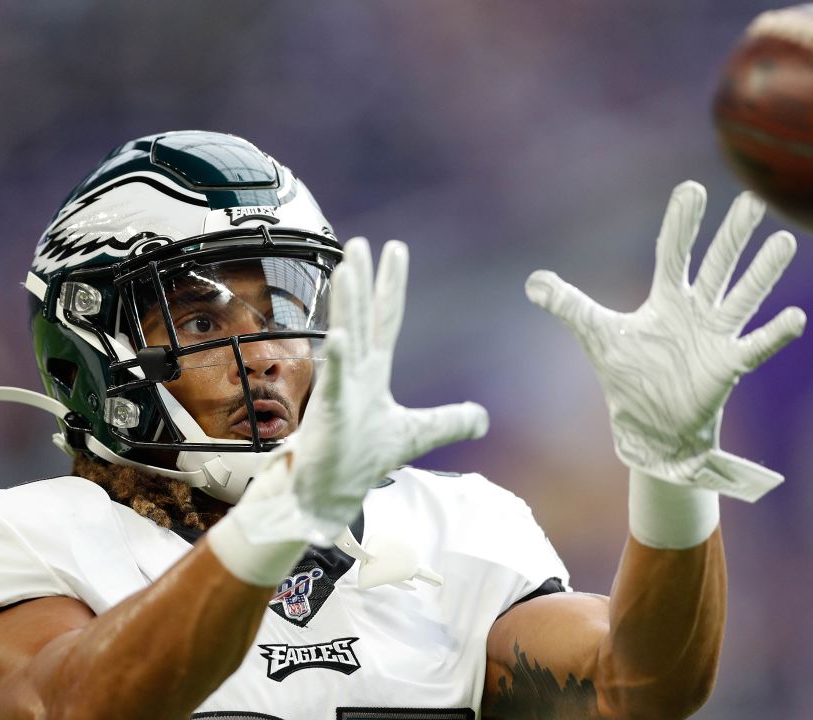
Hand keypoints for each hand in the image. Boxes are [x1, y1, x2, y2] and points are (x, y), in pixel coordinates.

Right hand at [232, 238, 488, 544]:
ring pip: (348, 336)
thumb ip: (449, 421)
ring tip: (347, 268)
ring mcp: (343, 390)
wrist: (329, 493)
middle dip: (363, 280)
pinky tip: (342, 336)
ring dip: (349, 303)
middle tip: (360, 243)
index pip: (388, 319)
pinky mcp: (333, 414)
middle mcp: (356, 373)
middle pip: (363, 317)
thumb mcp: (416, 435)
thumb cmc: (361, 459)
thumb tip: (483, 418)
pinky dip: (339, 359)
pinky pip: (336, 382)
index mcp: (374, 372)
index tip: (396, 250)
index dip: (392, 284)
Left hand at [525, 182, 804, 500]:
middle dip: (732, 235)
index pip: (673, 253)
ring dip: (763, 272)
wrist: (650, 426)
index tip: (691, 188)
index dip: (681, 224)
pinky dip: (775, 334)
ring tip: (784, 241)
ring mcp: (717, 336)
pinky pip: (756, 347)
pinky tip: (796, 317)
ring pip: (743, 297)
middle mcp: (697, 311)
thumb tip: (532, 282)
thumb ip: (568, 305)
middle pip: (717, 265)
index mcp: (667, 300)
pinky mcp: (729, 366)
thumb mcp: (595, 335)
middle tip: (752, 199)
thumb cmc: (630, 376)